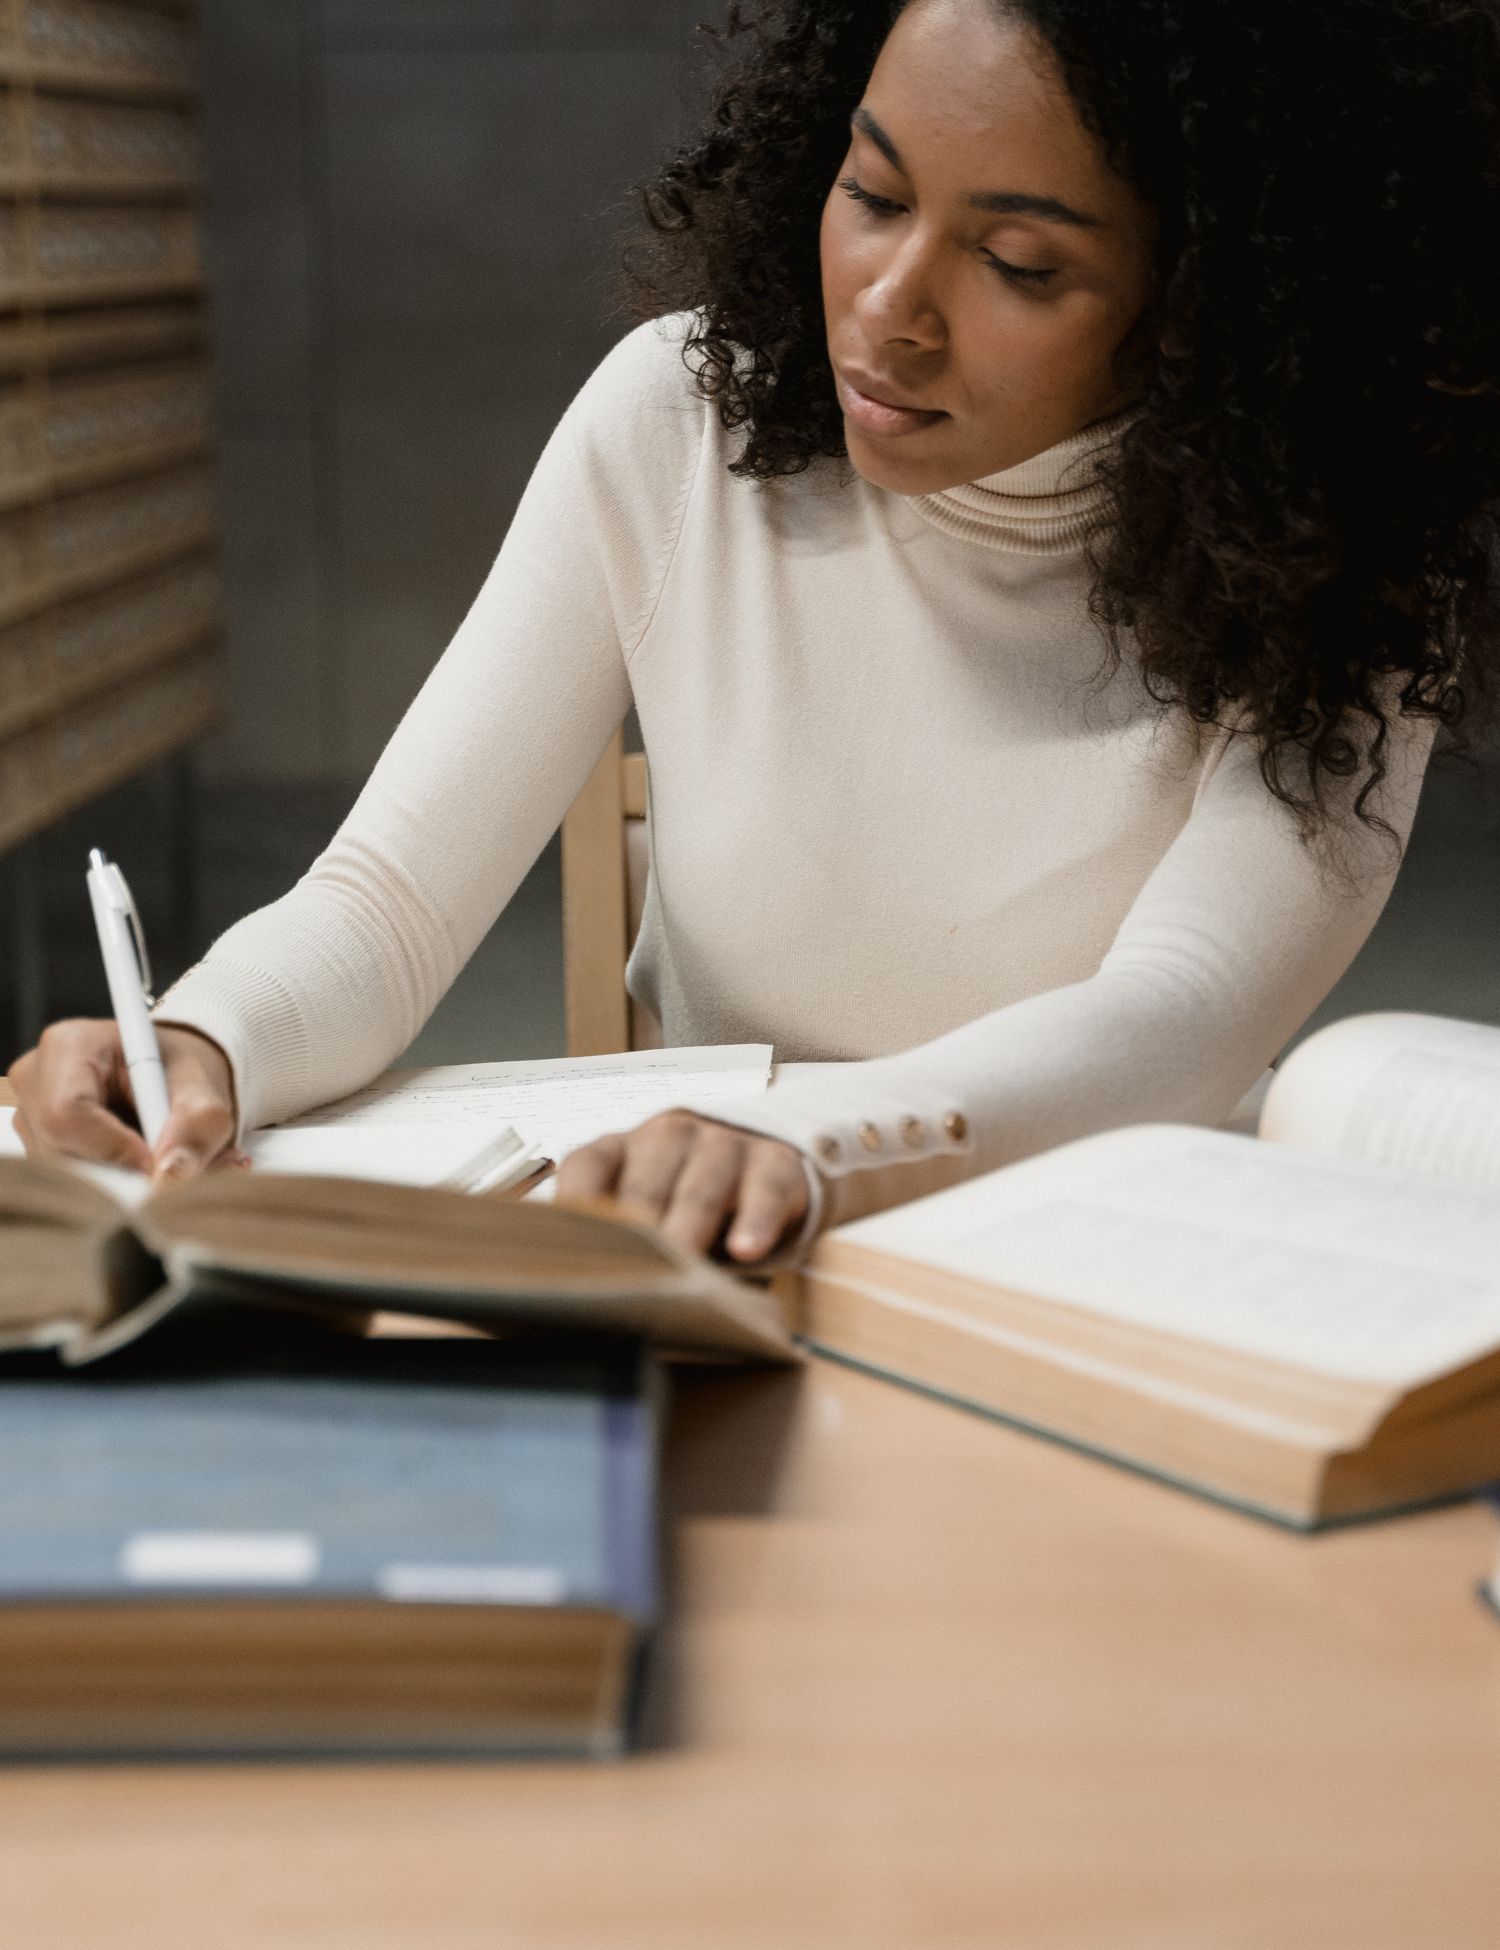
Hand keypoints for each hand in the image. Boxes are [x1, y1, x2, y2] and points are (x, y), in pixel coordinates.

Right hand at [8, 1019, 241, 1183]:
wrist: (170, 1077)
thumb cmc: (179, 1073)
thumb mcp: (202, 1091)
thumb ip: (196, 1126)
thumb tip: (172, 1172)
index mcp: (69, 1045)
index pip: (67, 1114)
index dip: (112, 1148)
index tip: (156, 1162)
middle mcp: (36, 1079)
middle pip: (60, 1152)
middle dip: (119, 1172)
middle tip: (170, 1172)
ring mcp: (30, 1114)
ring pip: (65, 1173)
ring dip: (120, 1181)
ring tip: (163, 1162)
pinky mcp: (38, 1143)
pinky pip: (68, 1180)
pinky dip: (111, 1184)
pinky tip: (141, 1167)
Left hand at [553, 1109, 809, 1263]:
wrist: (764, 1162)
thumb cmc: (685, 1195)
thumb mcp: (646, 1206)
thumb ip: (614, 1236)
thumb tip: (568, 1285)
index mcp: (625, 1148)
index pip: (588, 1164)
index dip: (575, 1203)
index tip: (565, 1245)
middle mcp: (669, 1137)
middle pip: (645, 1182)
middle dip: (637, 1229)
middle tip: (628, 1273)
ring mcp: (723, 1145)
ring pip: (702, 1187)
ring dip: (690, 1227)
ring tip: (684, 1267)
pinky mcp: (774, 1162)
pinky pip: (764, 1190)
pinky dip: (755, 1221)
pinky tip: (746, 1250)